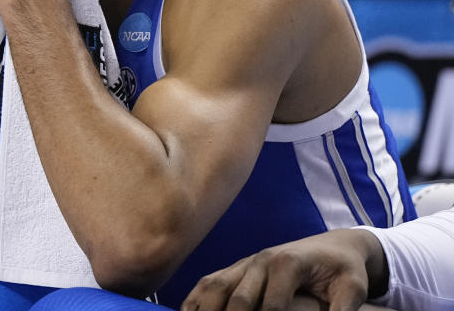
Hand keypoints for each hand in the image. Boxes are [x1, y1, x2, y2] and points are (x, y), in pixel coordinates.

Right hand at [181, 229, 386, 310]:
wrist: (333, 246)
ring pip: (216, 287)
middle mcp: (261, 260)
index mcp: (287, 264)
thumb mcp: (353, 288)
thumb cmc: (344, 270)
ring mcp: (246, 262)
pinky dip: (197, 299)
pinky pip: (210, 282)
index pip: (272, 305)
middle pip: (238, 298)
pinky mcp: (238, 267)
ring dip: (205, 310)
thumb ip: (344, 309)